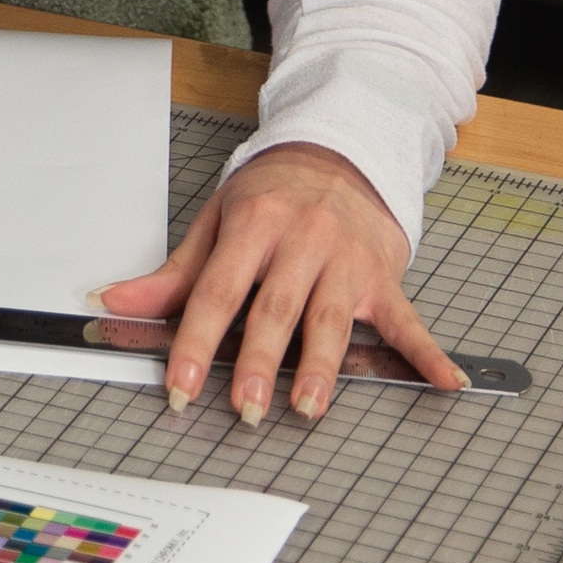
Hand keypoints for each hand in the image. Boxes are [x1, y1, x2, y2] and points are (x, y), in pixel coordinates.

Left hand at [97, 142, 465, 422]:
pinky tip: (446, 382)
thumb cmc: (272, 195)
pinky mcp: (383, 278)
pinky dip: (428, 354)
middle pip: (275, 309)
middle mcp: (300, 241)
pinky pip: (408, 321)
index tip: (181, 385)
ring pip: (330, 318)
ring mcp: (345, 260)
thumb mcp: (217, 221)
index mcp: (252, 225)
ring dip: (322, 367)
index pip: (216, 291)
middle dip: (260, 361)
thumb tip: (115, 301)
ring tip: (307, 407)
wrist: (339, 155)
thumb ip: (174, 273)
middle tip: (246, 407)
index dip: (196, 341)